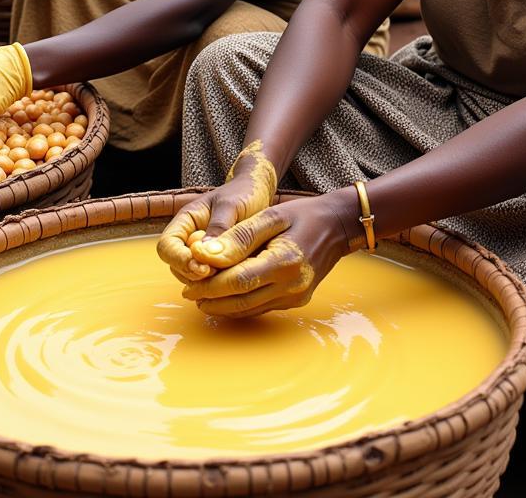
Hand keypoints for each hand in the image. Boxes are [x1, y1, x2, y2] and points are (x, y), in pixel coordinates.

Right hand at [157, 140, 277, 282]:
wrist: (260, 192)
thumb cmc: (244, 193)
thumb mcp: (232, 205)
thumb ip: (219, 227)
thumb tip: (204, 254)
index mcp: (186, 221)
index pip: (166, 246)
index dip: (179, 260)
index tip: (203, 268)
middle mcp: (189, 238)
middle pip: (175, 266)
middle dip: (192, 274)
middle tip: (218, 275)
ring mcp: (202, 252)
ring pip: (191, 276)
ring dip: (205, 282)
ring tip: (229, 275)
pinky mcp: (217, 262)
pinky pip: (210, 279)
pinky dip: (218, 283)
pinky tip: (235, 277)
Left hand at [180, 193, 353, 317]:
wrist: (337, 227)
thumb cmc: (302, 215)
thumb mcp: (270, 216)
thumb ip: (238, 237)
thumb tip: (205, 254)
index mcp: (285, 262)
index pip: (238, 281)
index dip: (210, 284)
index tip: (188, 282)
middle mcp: (292, 286)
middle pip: (241, 301)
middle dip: (211, 299)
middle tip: (189, 292)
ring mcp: (295, 297)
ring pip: (249, 309)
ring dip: (222, 306)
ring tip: (200, 296)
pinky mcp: (295, 302)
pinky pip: (261, 307)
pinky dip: (239, 304)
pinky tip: (224, 296)